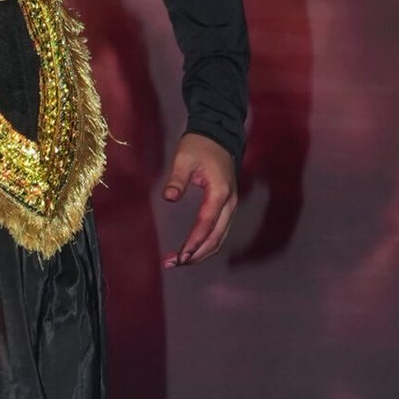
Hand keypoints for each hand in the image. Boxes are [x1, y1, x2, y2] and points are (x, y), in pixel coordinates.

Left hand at [162, 132, 237, 266]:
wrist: (219, 135)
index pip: (207, 224)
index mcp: (220, 192)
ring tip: (178, 261)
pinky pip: (219, 231)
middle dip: (196, 254)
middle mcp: (229, 203)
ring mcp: (230, 206)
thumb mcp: (185, 157)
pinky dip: (206, 244)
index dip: (194, 242)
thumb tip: (169, 197)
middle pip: (216, 237)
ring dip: (201, 252)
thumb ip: (177, 178)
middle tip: (173, 263)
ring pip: (219, 237)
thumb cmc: (200, 145)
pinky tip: (191, 250)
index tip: (180, 256)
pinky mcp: (226, 206)